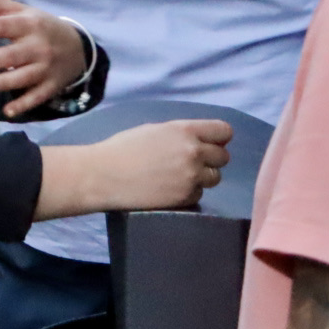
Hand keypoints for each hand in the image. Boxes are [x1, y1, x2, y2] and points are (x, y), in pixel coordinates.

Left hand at [0, 0, 86, 116]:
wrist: (78, 46)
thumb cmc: (39, 26)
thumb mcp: (19, 11)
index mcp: (28, 24)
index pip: (0, 26)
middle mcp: (37, 46)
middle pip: (10, 55)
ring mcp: (46, 68)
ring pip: (23, 77)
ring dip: (4, 83)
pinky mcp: (51, 86)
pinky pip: (37, 97)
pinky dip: (24, 105)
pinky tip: (8, 111)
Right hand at [85, 119, 233, 212]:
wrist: (105, 175)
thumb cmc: (123, 148)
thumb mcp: (154, 130)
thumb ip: (181, 134)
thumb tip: (201, 141)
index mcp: (184, 130)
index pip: (223, 131)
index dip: (218, 138)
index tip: (212, 143)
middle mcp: (193, 152)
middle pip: (223, 157)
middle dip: (211, 160)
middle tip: (192, 162)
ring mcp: (191, 177)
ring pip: (214, 178)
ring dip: (202, 177)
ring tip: (179, 177)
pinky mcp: (186, 197)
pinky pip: (199, 193)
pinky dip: (188, 192)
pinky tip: (169, 188)